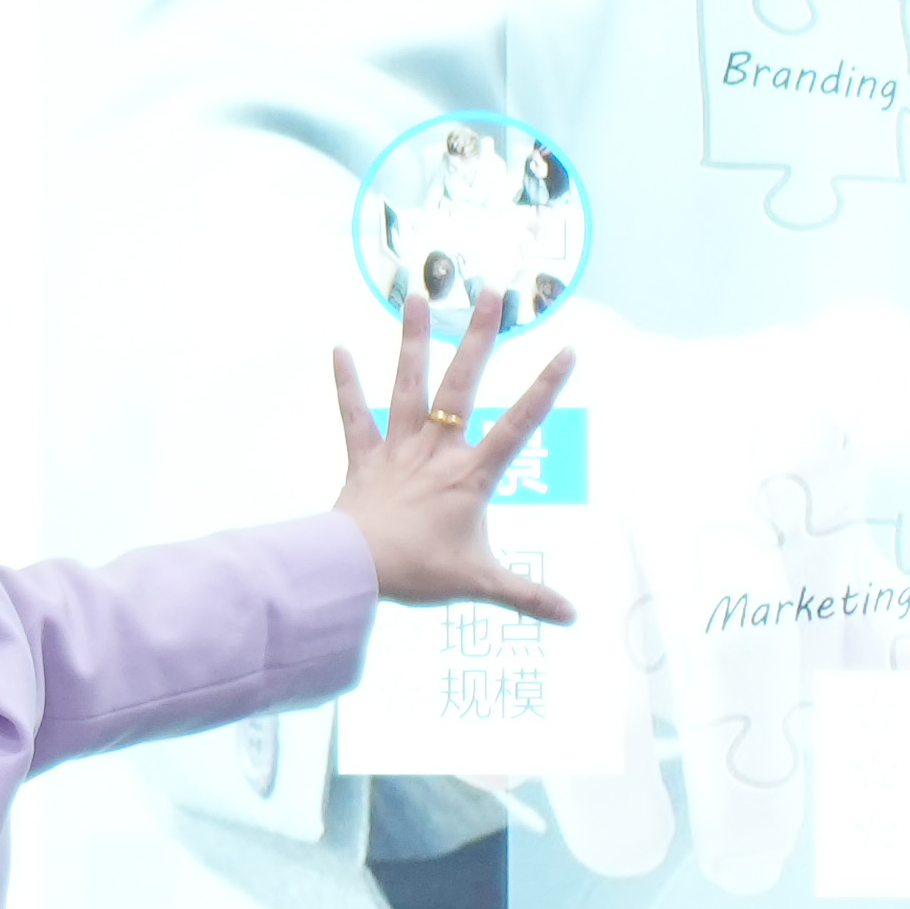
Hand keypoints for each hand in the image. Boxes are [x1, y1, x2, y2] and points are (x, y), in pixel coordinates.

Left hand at [329, 289, 577, 620]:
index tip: (566, 349)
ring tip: (416, 295)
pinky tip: (338, 348)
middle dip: (478, 337)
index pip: (517, 425)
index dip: (544, 388)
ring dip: (412, 339)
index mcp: (470, 475)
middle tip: (491, 293)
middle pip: (461, 384)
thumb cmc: (418, 573)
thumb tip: (571, 616)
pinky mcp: (364, 457)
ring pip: (407, 384)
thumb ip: (527, 595)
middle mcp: (436, 450)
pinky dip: (345, 384)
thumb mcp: (480, 583)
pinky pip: (353, 415)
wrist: (356, 570)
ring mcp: (398, 449)